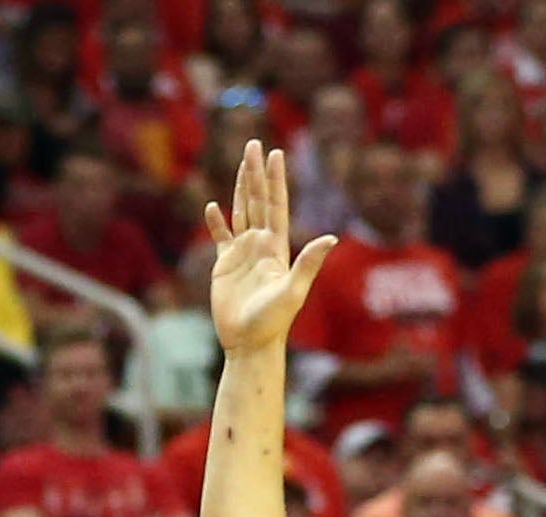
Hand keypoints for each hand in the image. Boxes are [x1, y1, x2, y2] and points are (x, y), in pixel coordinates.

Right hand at [205, 143, 334, 354]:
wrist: (249, 344)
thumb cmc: (273, 322)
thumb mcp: (294, 291)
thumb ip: (309, 263)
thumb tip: (331, 238)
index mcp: (276, 247)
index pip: (276, 205)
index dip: (276, 179)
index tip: (275, 153)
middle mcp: (260, 245)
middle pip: (258, 201)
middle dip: (256, 173)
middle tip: (253, 144)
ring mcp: (242, 254)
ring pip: (241, 212)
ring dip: (241, 188)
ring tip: (242, 164)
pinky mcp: (224, 267)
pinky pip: (220, 238)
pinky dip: (216, 223)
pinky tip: (214, 207)